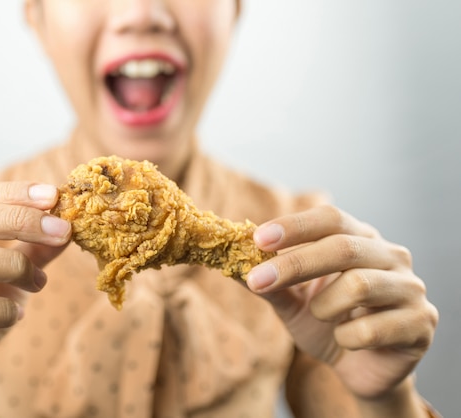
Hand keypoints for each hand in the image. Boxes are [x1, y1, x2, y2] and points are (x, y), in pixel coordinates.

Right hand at [0, 182, 70, 399]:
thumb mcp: (13, 274)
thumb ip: (36, 248)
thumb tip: (68, 224)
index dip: (12, 193)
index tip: (53, 196)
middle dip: (18, 220)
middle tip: (61, 230)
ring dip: (14, 266)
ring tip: (39, 282)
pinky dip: (2, 310)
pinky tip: (16, 315)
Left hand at [246, 205, 437, 398]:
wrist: (361, 368)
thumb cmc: (327, 324)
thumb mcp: (292, 303)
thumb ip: (269, 283)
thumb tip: (231, 265)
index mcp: (360, 239)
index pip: (330, 218)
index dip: (294, 225)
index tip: (258, 238)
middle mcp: (390, 256)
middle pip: (343, 246)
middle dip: (295, 264)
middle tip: (257, 279)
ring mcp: (410, 288)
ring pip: (360, 285)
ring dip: (324, 307)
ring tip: (319, 316)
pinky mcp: (421, 324)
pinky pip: (374, 328)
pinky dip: (347, 337)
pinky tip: (346, 340)